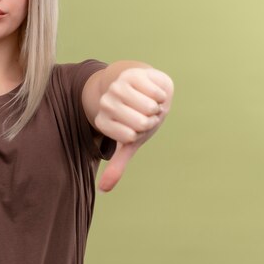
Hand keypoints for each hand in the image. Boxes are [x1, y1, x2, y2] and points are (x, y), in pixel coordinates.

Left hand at [94, 68, 173, 191]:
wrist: (137, 83)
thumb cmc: (134, 115)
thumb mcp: (127, 140)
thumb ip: (116, 164)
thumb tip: (103, 190)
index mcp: (102, 120)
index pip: (130, 136)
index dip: (140, 132)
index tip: (134, 125)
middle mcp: (105, 103)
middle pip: (140, 123)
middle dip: (150, 120)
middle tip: (144, 113)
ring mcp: (117, 87)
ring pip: (149, 107)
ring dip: (156, 107)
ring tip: (148, 102)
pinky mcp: (132, 73)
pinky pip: (155, 92)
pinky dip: (161, 94)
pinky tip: (152, 90)